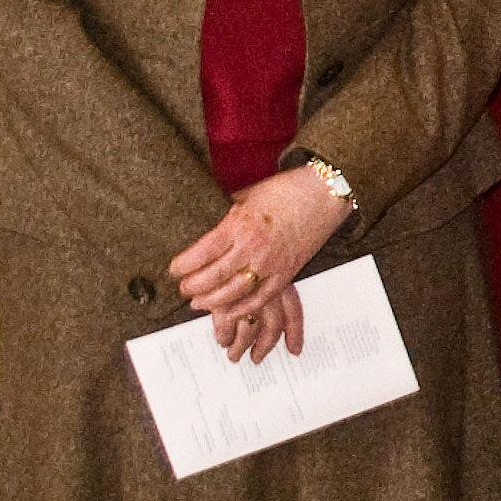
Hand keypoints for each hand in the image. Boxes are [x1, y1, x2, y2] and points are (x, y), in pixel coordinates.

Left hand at [169, 165, 342, 363]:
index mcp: (238, 224)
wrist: (326, 192)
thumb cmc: (287, 189)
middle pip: (210, 278)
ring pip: (232, 293)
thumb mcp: (248, 196)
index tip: (174, 270)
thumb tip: (206, 223)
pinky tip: (229, 311)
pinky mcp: (287, 272)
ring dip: (211, 301)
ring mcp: (270, 263)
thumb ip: (227, 214)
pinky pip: (260, 298)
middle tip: (183, 288)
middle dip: (191, 287)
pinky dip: (242, 309)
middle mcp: (252, 247)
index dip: (181, 267)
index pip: (199, 255)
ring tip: (199, 302)